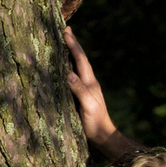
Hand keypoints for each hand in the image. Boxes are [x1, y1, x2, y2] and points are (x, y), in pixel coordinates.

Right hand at [64, 27, 122, 152]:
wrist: (103, 136)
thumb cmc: (96, 122)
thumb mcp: (88, 106)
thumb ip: (80, 90)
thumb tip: (69, 73)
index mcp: (90, 82)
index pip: (81, 60)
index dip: (73, 45)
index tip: (66, 31)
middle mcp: (88, 83)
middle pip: (79, 60)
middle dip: (72, 45)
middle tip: (65, 30)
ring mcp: (85, 89)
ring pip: (76, 67)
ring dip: (69, 54)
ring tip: (62, 43)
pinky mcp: (80, 96)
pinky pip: (72, 77)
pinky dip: (66, 67)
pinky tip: (61, 67)